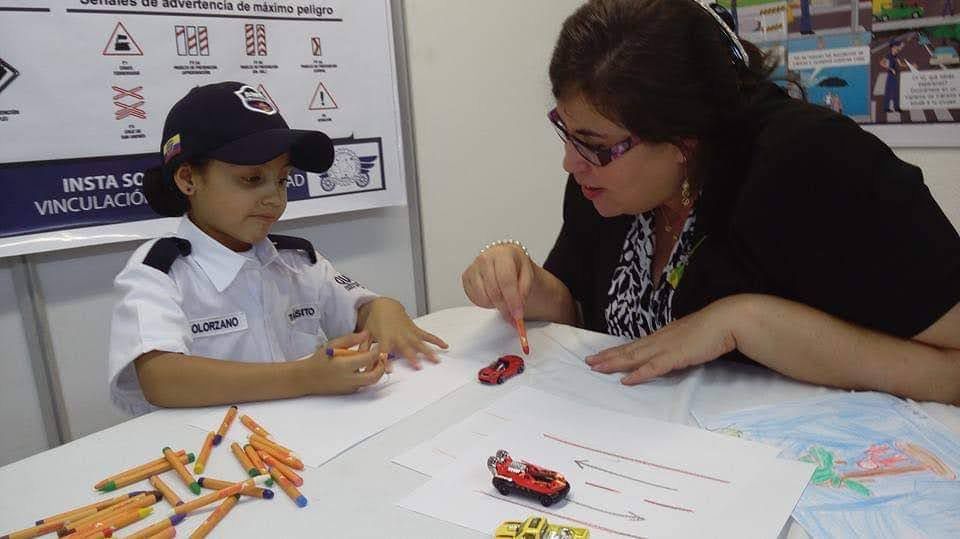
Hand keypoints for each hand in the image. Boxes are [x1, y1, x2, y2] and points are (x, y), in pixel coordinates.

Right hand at [305, 331, 385, 394]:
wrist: (306, 378)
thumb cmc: (318, 360)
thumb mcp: (332, 345)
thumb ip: (350, 339)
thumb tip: (366, 334)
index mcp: (344, 366)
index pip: (368, 359)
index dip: (376, 352)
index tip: (377, 347)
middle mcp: (348, 379)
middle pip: (374, 376)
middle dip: (382, 366)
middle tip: (381, 358)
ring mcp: (349, 387)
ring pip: (371, 382)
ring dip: (376, 372)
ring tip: (373, 362)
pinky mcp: (349, 391)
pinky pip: (363, 384)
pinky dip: (367, 376)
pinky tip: (363, 368)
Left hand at [358, 298, 447, 368]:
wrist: (385, 305)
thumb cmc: (374, 321)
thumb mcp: (366, 334)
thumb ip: (363, 349)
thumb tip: (358, 363)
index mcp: (385, 337)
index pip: (384, 350)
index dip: (385, 359)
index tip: (389, 369)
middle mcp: (398, 335)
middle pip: (406, 348)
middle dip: (412, 357)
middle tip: (418, 367)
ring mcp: (409, 332)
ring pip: (420, 343)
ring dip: (428, 351)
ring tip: (436, 360)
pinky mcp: (415, 330)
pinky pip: (427, 335)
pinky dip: (436, 340)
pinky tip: (445, 346)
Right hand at [462, 243, 533, 322]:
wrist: (503, 257)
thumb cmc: (514, 264)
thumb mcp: (528, 274)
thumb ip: (524, 291)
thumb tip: (517, 309)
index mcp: (502, 254)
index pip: (506, 280)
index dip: (513, 300)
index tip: (518, 315)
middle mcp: (485, 259)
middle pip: (494, 292)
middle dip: (505, 308)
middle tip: (513, 316)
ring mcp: (473, 268)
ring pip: (483, 298)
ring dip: (495, 305)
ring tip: (503, 299)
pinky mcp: (466, 277)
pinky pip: (475, 299)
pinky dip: (486, 303)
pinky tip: (493, 296)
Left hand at [585, 299, 739, 383]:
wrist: (726, 321)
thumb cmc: (711, 329)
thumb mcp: (688, 338)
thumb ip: (677, 346)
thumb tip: (671, 355)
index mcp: (662, 335)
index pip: (634, 345)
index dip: (616, 350)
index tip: (601, 355)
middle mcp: (659, 339)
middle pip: (628, 350)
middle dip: (607, 356)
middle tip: (588, 362)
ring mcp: (666, 347)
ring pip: (634, 357)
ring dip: (614, 363)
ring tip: (597, 368)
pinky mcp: (675, 356)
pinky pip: (653, 368)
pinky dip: (638, 374)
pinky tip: (625, 380)